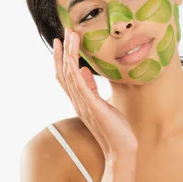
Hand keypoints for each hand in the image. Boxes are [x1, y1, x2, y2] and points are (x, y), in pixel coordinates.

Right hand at [53, 29, 138, 157]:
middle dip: (64, 51)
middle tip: (65, 32)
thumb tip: (85, 72)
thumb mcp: (103, 104)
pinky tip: (74, 59)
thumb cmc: (114, 128)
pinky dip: (75, 72)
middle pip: (64, 72)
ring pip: (70, 76)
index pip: (65, 75)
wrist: (121, 149)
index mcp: (79, 100)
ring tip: (71, 37)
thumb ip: (92, 88)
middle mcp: (77, 102)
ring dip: (69, 55)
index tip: (63, 40)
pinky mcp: (93, 108)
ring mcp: (83, 105)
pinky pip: (80, 87)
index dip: (62, 58)